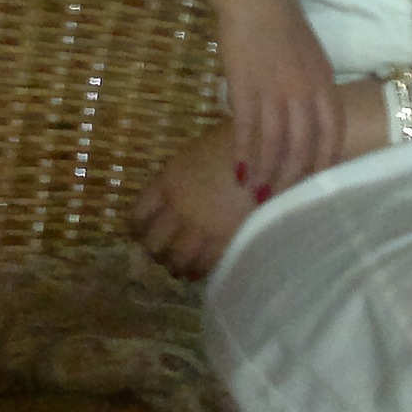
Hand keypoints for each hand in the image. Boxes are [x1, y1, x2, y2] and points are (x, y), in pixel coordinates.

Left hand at [131, 124, 255, 276]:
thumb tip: (181, 190)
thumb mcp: (201, 150)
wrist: (272, 152)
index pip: (139, 215)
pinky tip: (203, 268)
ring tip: (182, 266)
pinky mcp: (224, 243)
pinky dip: (200, 270)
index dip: (138, 228)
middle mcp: (179, 208)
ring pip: (176, 261)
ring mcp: (201, 229)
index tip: (142, 232)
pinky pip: (203, 266)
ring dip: (176, 265)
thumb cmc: (238, 141)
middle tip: (163, 252)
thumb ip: (185, 175)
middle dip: (156, 251)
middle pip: (153, 244)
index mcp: (170, 181)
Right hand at [210, 0, 343, 198]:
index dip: (326, 160)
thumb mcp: (309, 54)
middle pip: (304, 145)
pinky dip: (243, 153)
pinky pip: (246, 129)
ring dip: (266, 171)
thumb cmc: (282, 22)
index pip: (333, 131)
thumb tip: (311, 117)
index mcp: (323, 80)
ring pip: (274, 143)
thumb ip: (313, 86)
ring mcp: (274, 89)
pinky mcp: (245, 86)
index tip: (317, 181)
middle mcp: (303, 90)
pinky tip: (238, 171)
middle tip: (282, 198)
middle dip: (293, 176)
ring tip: (257, 192)